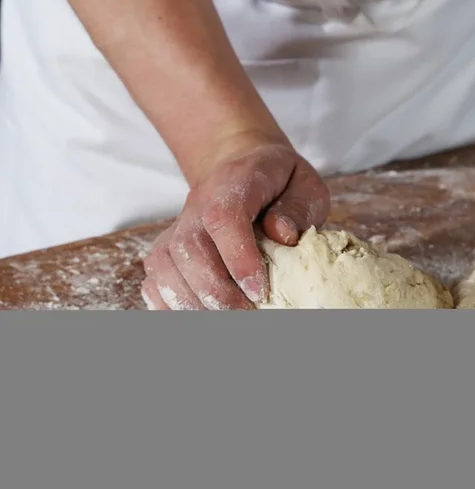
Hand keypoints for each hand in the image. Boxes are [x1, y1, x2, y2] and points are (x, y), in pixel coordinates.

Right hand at [141, 143, 329, 309]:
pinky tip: (198, 315)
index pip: (223, 217)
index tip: (258, 290)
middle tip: (246, 312)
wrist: (247, 170)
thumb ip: (298, 209)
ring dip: (191, 300)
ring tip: (225, 318)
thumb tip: (283, 236)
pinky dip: (169, 302)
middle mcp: (198, 202)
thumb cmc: (282, 185)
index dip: (238, 258)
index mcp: (235, 182)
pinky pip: (154, 276)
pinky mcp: (168, 246)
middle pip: (188, 247)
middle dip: (215, 289)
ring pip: (164, 264)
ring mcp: (179, 224)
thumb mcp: (306, 187)